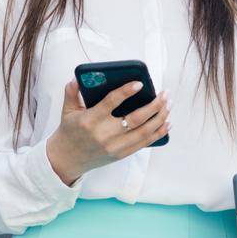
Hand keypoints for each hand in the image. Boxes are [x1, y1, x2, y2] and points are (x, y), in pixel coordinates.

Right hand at [44, 80, 169, 186]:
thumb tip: (77, 78)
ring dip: (160, 117)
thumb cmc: (70, 131)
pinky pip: (144, 143)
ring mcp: (115, 147)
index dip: (126, 92)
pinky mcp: (121, 155)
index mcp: (90, 120)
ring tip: (169, 104)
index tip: (139, 83)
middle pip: (135, 119)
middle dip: (154, 105)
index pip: (111, 103)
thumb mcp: (67, 110)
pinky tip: (167, 122)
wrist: (67, 159)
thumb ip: (71, 92)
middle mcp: (104, 135)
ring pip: (144, 131)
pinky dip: (158, 133)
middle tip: (165, 93)